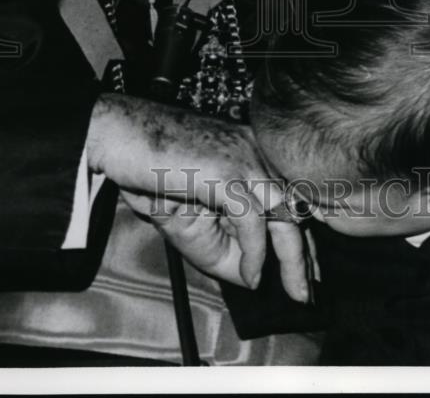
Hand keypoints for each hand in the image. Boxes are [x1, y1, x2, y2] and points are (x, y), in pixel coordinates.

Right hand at [86, 93, 311, 301]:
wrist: (120, 138)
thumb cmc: (152, 171)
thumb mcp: (196, 222)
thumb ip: (229, 247)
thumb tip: (254, 277)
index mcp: (254, 153)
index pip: (291, 199)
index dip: (303, 238)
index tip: (309, 272)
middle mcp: (256, 151)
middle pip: (296, 206)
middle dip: (304, 254)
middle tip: (306, 292)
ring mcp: (244, 159)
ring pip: (284, 211)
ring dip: (292, 257)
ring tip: (292, 289)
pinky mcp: (226, 171)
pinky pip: (252, 220)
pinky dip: (255, 253)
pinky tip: (250, 274)